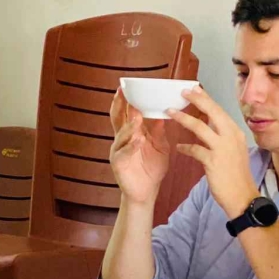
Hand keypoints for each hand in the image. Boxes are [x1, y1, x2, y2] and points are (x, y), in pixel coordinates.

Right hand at [108, 90, 169, 206]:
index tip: (127, 87)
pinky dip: (131, 145)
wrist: (147, 191)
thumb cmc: (151, 168)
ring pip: (121, 134)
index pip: (126, 112)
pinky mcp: (119, 163)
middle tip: (123, 93)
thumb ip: (158, 131)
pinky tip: (138, 140)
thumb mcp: (159, 146)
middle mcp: (122, 139)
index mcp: (131, 132)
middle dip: (119, 105)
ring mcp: (118, 150)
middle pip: (117, 118)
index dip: (125, 100)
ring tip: (136, 116)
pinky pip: (124, 152)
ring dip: (129, 125)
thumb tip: (161, 113)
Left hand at [167, 86, 259, 218]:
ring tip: (170, 112)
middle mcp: (231, 137)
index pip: (219, 110)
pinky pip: (194, 149)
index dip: (206, 99)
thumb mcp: (234, 150)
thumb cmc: (236, 174)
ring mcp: (222, 149)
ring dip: (183, 118)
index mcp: (235, 132)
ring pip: (200, 127)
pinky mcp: (213, 162)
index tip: (195, 89)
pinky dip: (184, 147)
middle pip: (212, 112)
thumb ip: (222, 135)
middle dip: (196, 100)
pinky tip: (178, 147)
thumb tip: (210, 123)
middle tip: (182, 91)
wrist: (243, 197)